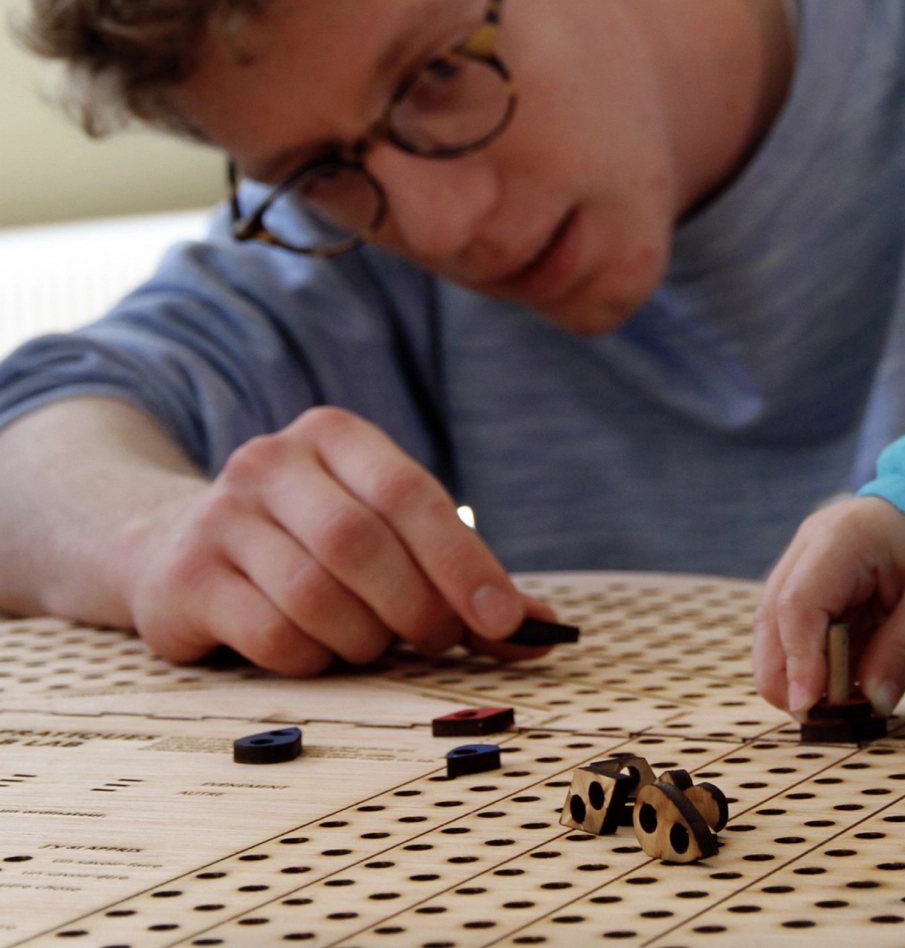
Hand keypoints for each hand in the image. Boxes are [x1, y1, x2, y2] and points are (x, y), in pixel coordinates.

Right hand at [120, 406, 557, 674]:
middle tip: (436, 641)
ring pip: (316, 594)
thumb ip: (460, 575)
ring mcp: (220, 517)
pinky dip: (313, 658)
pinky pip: (271, 635)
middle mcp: (270, 461)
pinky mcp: (184, 578)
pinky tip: (316, 651)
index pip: (409, 493)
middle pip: (361, 544)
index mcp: (333, 435)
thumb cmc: (309, 543)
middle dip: (415, 606)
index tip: (505, 619)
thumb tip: (544, 631)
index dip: (462, 561)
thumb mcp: (384, 535)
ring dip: (363, 638)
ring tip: (372, 643)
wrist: (171, 546)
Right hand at [753, 495, 904, 719]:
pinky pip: (788, 628)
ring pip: (770, 626)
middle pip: (771, 617)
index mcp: (842, 538)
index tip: (809, 707)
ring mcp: (799, 560)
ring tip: (835, 704)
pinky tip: (835, 682)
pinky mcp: (801, 579)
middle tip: (821, 718)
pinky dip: (805, 661)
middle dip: (786, 675)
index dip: (798, 660)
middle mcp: (808, 545)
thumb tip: (874, 704)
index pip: (799, 603)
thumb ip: (904, 652)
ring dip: (793, 671)